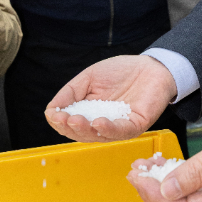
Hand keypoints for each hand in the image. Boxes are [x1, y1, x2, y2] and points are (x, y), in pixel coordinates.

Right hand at [45, 54, 177, 141]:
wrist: (151, 65)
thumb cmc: (121, 71)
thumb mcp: (89, 78)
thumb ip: (70, 93)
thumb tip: (50, 110)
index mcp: (89, 114)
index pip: (70, 125)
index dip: (60, 122)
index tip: (53, 114)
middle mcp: (103, 125)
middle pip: (82, 134)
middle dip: (70, 127)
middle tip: (62, 119)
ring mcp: (119, 127)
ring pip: (99, 136)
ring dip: (85, 129)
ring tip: (75, 120)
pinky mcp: (136, 125)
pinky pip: (121, 131)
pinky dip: (108, 128)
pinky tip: (98, 122)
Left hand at [126, 104, 201, 201]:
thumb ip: (196, 172)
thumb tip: (167, 191)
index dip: (156, 197)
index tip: (138, 180)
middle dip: (155, 190)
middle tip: (135, 172)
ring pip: (187, 196)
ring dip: (164, 182)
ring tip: (145, 167)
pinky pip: (195, 186)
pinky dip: (178, 176)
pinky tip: (165, 165)